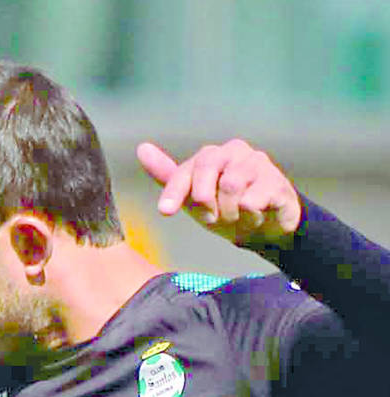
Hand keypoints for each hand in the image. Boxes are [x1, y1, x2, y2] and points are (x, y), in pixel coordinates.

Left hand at [136, 139, 300, 247]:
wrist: (265, 228)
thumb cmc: (225, 210)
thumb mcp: (192, 199)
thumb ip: (168, 176)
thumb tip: (141, 148)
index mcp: (211, 156)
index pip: (187, 170)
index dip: (175, 191)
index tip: (165, 211)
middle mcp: (234, 151)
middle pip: (207, 172)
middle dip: (205, 203)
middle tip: (213, 217)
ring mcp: (257, 163)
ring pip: (230, 187)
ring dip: (229, 212)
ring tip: (238, 216)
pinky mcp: (275, 181)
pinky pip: (252, 200)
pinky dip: (248, 215)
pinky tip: (256, 215)